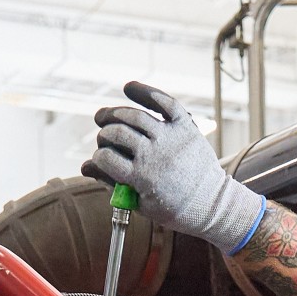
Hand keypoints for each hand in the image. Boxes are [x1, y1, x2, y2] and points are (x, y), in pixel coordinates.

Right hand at [82, 81, 265, 252]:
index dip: (99, 156)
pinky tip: (128, 87)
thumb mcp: (139, 203)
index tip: (101, 157)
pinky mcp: (185, 126)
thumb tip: (85, 166)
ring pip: (134, 116)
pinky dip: (145, 91)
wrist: (211, 204)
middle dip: (104, 135)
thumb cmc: (172, 207)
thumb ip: (112, 183)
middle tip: (104, 138)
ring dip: (114, 114)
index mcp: (143, 177)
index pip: (107, 158)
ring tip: (105, 117)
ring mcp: (171, 137)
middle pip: (117, 133)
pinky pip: (164, 102)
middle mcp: (155, 154)